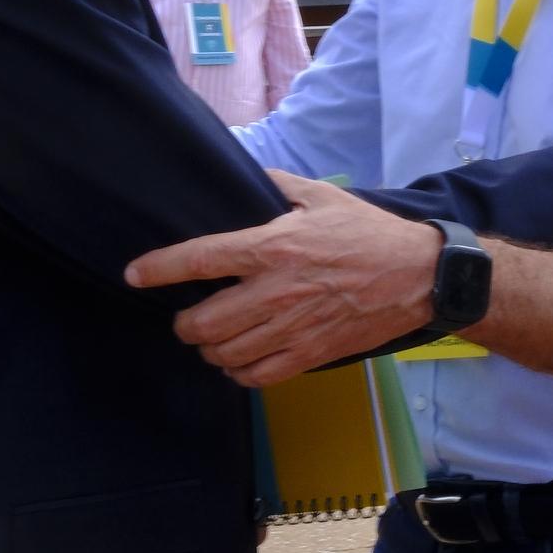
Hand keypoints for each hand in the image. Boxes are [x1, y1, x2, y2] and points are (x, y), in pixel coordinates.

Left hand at [122, 172, 439, 388]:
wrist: (418, 276)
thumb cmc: (369, 233)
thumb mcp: (322, 196)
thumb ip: (277, 186)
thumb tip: (246, 176)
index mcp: (273, 247)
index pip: (201, 259)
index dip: (159, 268)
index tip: (134, 274)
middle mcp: (276, 291)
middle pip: (203, 321)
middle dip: (184, 323)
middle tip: (187, 316)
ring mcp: (293, 327)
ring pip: (225, 353)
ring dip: (209, 349)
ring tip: (212, 339)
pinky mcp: (311, 353)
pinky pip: (257, 376)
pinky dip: (238, 373)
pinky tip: (239, 361)